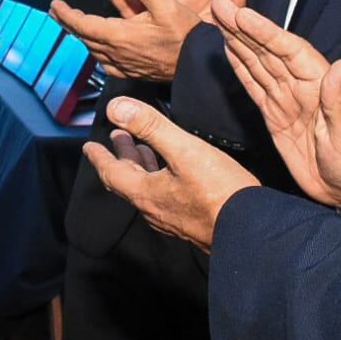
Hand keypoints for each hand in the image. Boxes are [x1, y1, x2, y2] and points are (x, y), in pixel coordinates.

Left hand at [51, 0, 197, 79]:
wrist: (201, 67)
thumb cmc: (186, 37)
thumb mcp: (167, 5)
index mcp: (120, 37)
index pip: (82, 25)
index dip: (66, 14)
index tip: (54, 4)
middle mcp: (117, 53)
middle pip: (84, 37)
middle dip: (69, 23)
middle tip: (58, 12)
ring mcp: (123, 65)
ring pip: (93, 49)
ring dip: (82, 34)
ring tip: (74, 24)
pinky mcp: (132, 72)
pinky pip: (105, 60)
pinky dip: (97, 48)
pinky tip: (98, 45)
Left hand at [84, 97, 259, 251]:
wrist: (251, 231)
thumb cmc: (218, 190)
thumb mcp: (183, 149)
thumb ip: (150, 126)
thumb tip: (117, 108)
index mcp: (146, 193)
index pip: (112, 173)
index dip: (100, 157)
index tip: (89, 147)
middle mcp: (155, 209)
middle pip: (129, 180)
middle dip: (122, 157)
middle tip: (117, 138)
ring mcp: (174, 218)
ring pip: (148, 189)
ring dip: (142, 166)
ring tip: (143, 150)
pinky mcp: (192, 222)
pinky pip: (165, 197)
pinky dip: (159, 178)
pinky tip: (174, 173)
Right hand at [214, 0, 340, 218]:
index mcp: (320, 84)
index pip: (289, 50)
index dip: (264, 31)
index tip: (242, 14)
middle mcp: (302, 86)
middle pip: (267, 50)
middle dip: (242, 26)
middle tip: (219, 4)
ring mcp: (288, 99)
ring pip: (257, 63)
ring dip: (237, 39)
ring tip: (218, 16)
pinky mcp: (276, 116)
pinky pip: (254, 86)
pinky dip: (240, 66)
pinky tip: (228, 49)